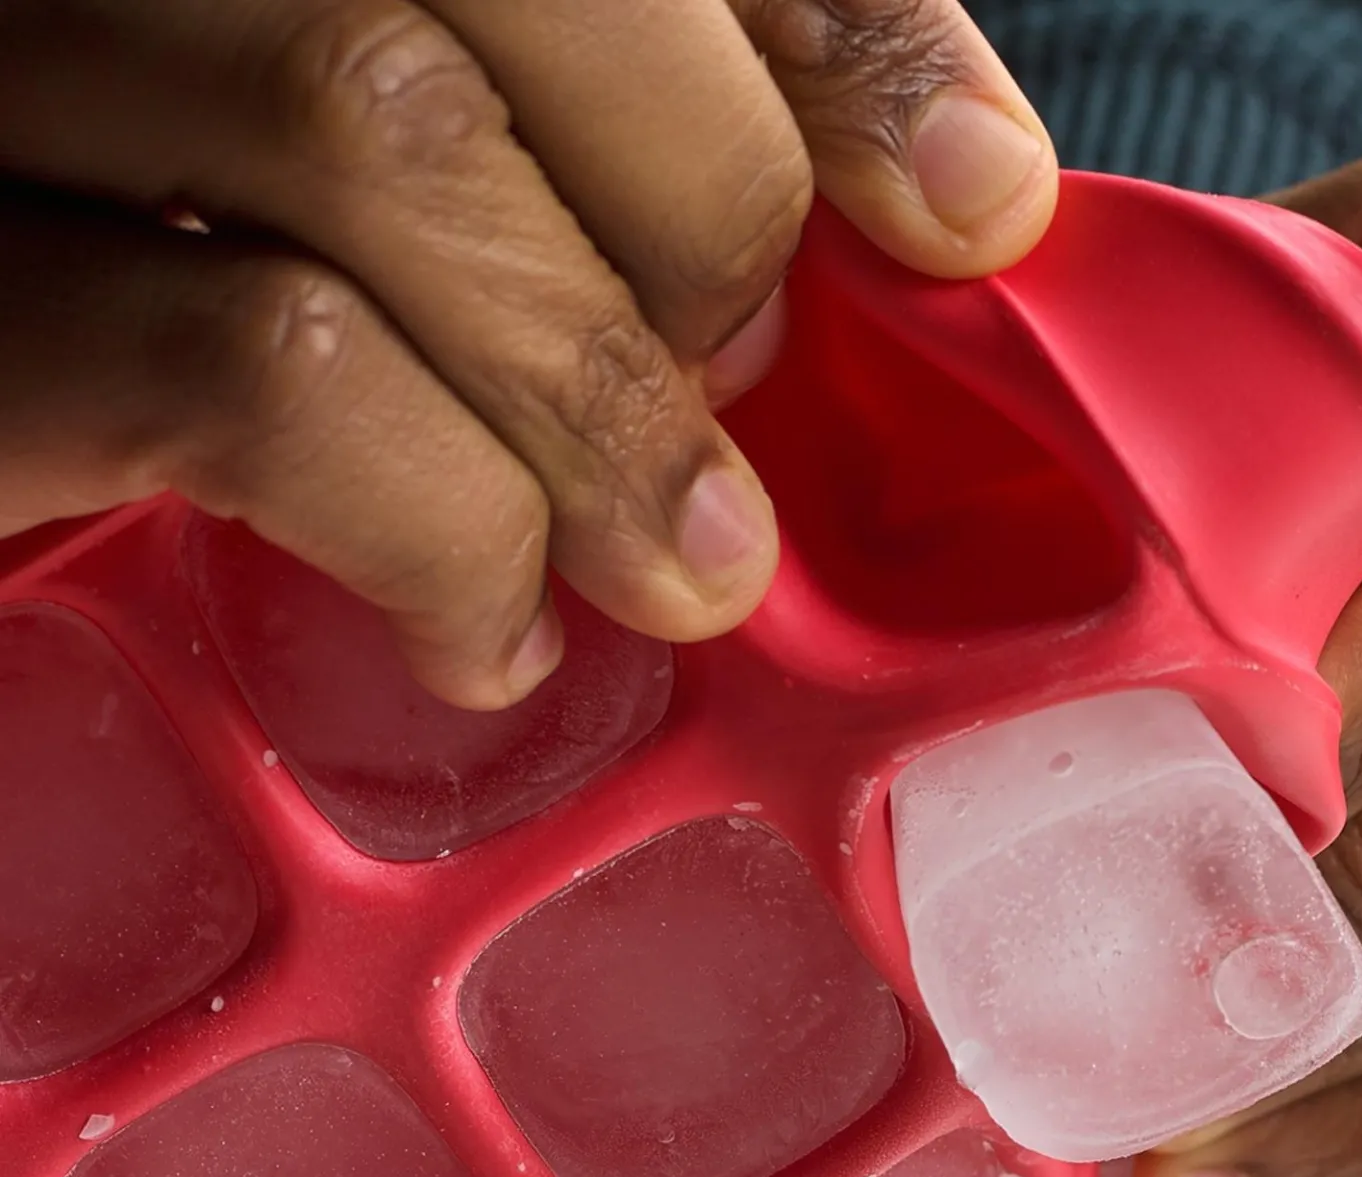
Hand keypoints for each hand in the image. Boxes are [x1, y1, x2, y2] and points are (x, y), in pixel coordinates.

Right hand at [0, 0, 1055, 703]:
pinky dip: (442, 527)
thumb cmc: (196, 338)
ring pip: (382, 124)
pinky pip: (264, 365)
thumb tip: (966, 184)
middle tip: (734, 396)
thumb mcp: (426, 213)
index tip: (966, 207)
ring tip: (671, 566)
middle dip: (703, 208)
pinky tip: (487, 631)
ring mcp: (8, 81)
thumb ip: (629, 152)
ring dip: (596, 398)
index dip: (824, 31)